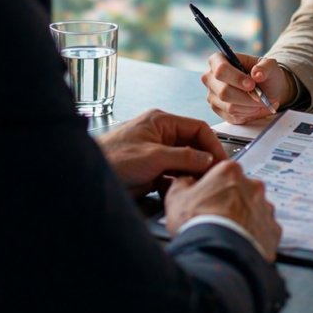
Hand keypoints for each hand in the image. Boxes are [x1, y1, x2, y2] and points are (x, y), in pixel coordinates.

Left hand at [97, 109, 226, 197]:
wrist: (90, 177)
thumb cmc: (113, 158)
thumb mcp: (153, 157)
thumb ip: (184, 157)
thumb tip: (207, 159)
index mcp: (162, 122)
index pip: (198, 128)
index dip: (213, 144)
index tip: (222, 160)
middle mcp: (161, 135)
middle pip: (194, 145)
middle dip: (205, 160)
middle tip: (216, 176)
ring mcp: (157, 153)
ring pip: (185, 161)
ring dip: (194, 173)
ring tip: (202, 184)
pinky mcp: (152, 170)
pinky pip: (174, 174)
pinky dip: (181, 182)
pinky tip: (185, 190)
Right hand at [164, 161, 281, 260]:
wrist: (217, 254)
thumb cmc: (198, 224)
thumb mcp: (176, 197)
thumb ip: (183, 182)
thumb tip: (186, 180)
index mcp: (230, 172)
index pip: (221, 172)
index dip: (211, 186)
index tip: (205, 197)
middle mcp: (253, 186)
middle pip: (241, 190)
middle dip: (230, 202)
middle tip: (215, 217)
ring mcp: (266, 208)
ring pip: (254, 210)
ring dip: (243, 218)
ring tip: (227, 233)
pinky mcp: (273, 230)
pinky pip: (264, 230)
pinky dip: (254, 236)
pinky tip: (240, 243)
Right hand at [201, 52, 292, 123]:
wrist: (267, 90)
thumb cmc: (265, 74)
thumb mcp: (270, 66)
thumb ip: (265, 67)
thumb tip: (257, 74)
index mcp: (219, 60)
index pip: (221, 70)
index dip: (236, 78)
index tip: (252, 85)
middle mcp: (211, 77)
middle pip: (224, 92)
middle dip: (247, 97)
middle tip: (261, 97)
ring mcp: (212, 95)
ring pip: (229, 106)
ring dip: (249, 106)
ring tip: (261, 101)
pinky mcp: (217, 109)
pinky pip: (231, 116)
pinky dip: (247, 113)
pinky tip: (253, 107)